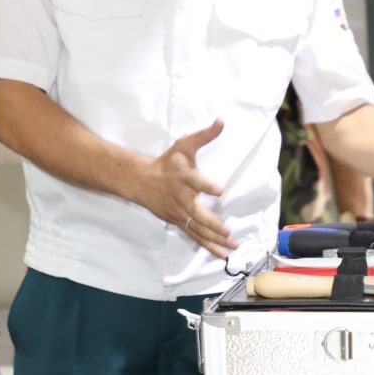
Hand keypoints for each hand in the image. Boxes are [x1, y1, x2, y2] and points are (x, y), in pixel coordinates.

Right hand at [133, 119, 237, 258]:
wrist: (141, 181)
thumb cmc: (167, 163)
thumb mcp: (184, 146)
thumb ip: (205, 135)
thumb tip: (222, 120)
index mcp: (184, 177)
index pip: (195, 181)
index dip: (206, 186)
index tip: (219, 190)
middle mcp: (181, 197)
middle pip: (196, 213)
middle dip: (211, 223)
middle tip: (226, 229)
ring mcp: (179, 213)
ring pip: (198, 229)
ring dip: (215, 239)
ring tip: (232, 245)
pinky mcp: (178, 222)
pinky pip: (195, 236)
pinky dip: (208, 246)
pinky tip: (222, 254)